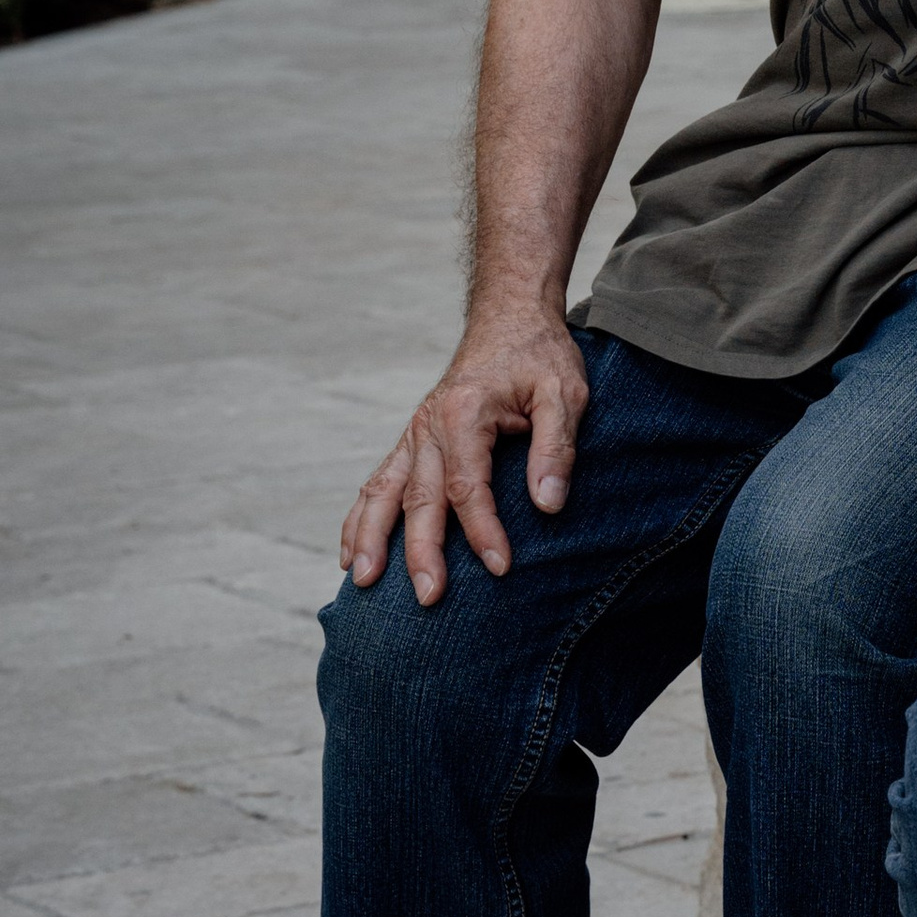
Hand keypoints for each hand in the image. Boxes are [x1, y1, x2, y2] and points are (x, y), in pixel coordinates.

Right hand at [341, 302, 589, 602]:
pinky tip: (351, 556)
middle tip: (428, 598)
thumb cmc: (541, 357)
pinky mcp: (411, 441)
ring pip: (385, 493)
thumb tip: (547, 504)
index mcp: (464, 413)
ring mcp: (414, 434)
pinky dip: (361, 519)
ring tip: (363, 584)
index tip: (501, 568)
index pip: (469, 486)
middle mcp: (428, 425)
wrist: (509, 318)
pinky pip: (378, 483)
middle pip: (419, 498)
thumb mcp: (565, 393)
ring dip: (372, 540)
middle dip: (421, 552)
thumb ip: (558, 447)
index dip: (483, 530)